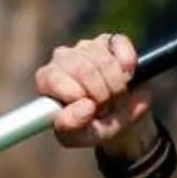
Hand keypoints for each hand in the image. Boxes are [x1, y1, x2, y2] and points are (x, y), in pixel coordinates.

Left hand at [36, 34, 151, 152]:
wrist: (123, 120)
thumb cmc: (94, 127)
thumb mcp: (79, 136)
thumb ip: (72, 126)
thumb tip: (85, 106)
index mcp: (48, 79)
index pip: (54, 78)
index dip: (76, 96)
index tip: (90, 110)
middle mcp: (64, 58)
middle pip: (83, 68)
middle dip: (101, 94)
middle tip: (105, 107)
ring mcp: (88, 47)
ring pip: (104, 60)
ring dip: (117, 86)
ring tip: (115, 97)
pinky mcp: (112, 41)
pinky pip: (120, 44)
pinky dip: (128, 64)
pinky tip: (128, 76)